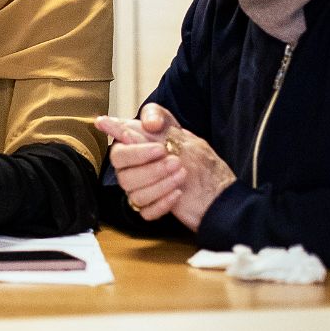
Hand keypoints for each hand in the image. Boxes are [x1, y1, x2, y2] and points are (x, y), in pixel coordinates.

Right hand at [95, 105, 234, 229]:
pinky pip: (147, 211)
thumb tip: (149, 122)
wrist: (214, 184)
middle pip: (122, 173)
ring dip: (160, 184)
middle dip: (149, 167)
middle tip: (173, 160)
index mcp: (133, 148)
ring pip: (135, 193)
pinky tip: (178, 193)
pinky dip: (164, 202)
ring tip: (181, 174)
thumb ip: (159, 119)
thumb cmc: (193, 156)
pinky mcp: (150, 208)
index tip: (115, 129)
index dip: (120, 141)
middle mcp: (131, 170)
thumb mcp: (178, 130)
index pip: (118, 148)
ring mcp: (139, 190)